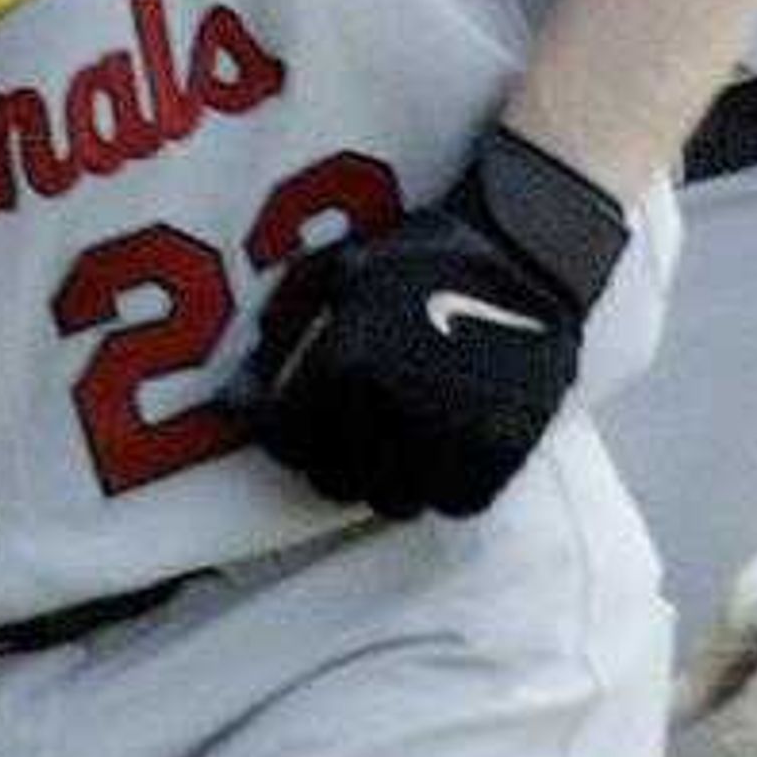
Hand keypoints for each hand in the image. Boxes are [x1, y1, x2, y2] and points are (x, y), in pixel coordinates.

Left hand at [239, 122, 624, 518]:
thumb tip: (232, 402)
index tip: (293, 418)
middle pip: (332, 480)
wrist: (525, 253)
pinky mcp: (504, 453)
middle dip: (329, 457)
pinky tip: (440, 447)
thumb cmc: (418, 254)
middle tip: (345, 427)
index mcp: (345, 362)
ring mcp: (453, 437)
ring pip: (393, 501)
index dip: (280, 430)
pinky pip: (454, 503)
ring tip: (393, 438)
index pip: (283, 439)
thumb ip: (279, 337)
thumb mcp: (333, 272)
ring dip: (384, 478)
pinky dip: (441, 485)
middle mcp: (394, 408)